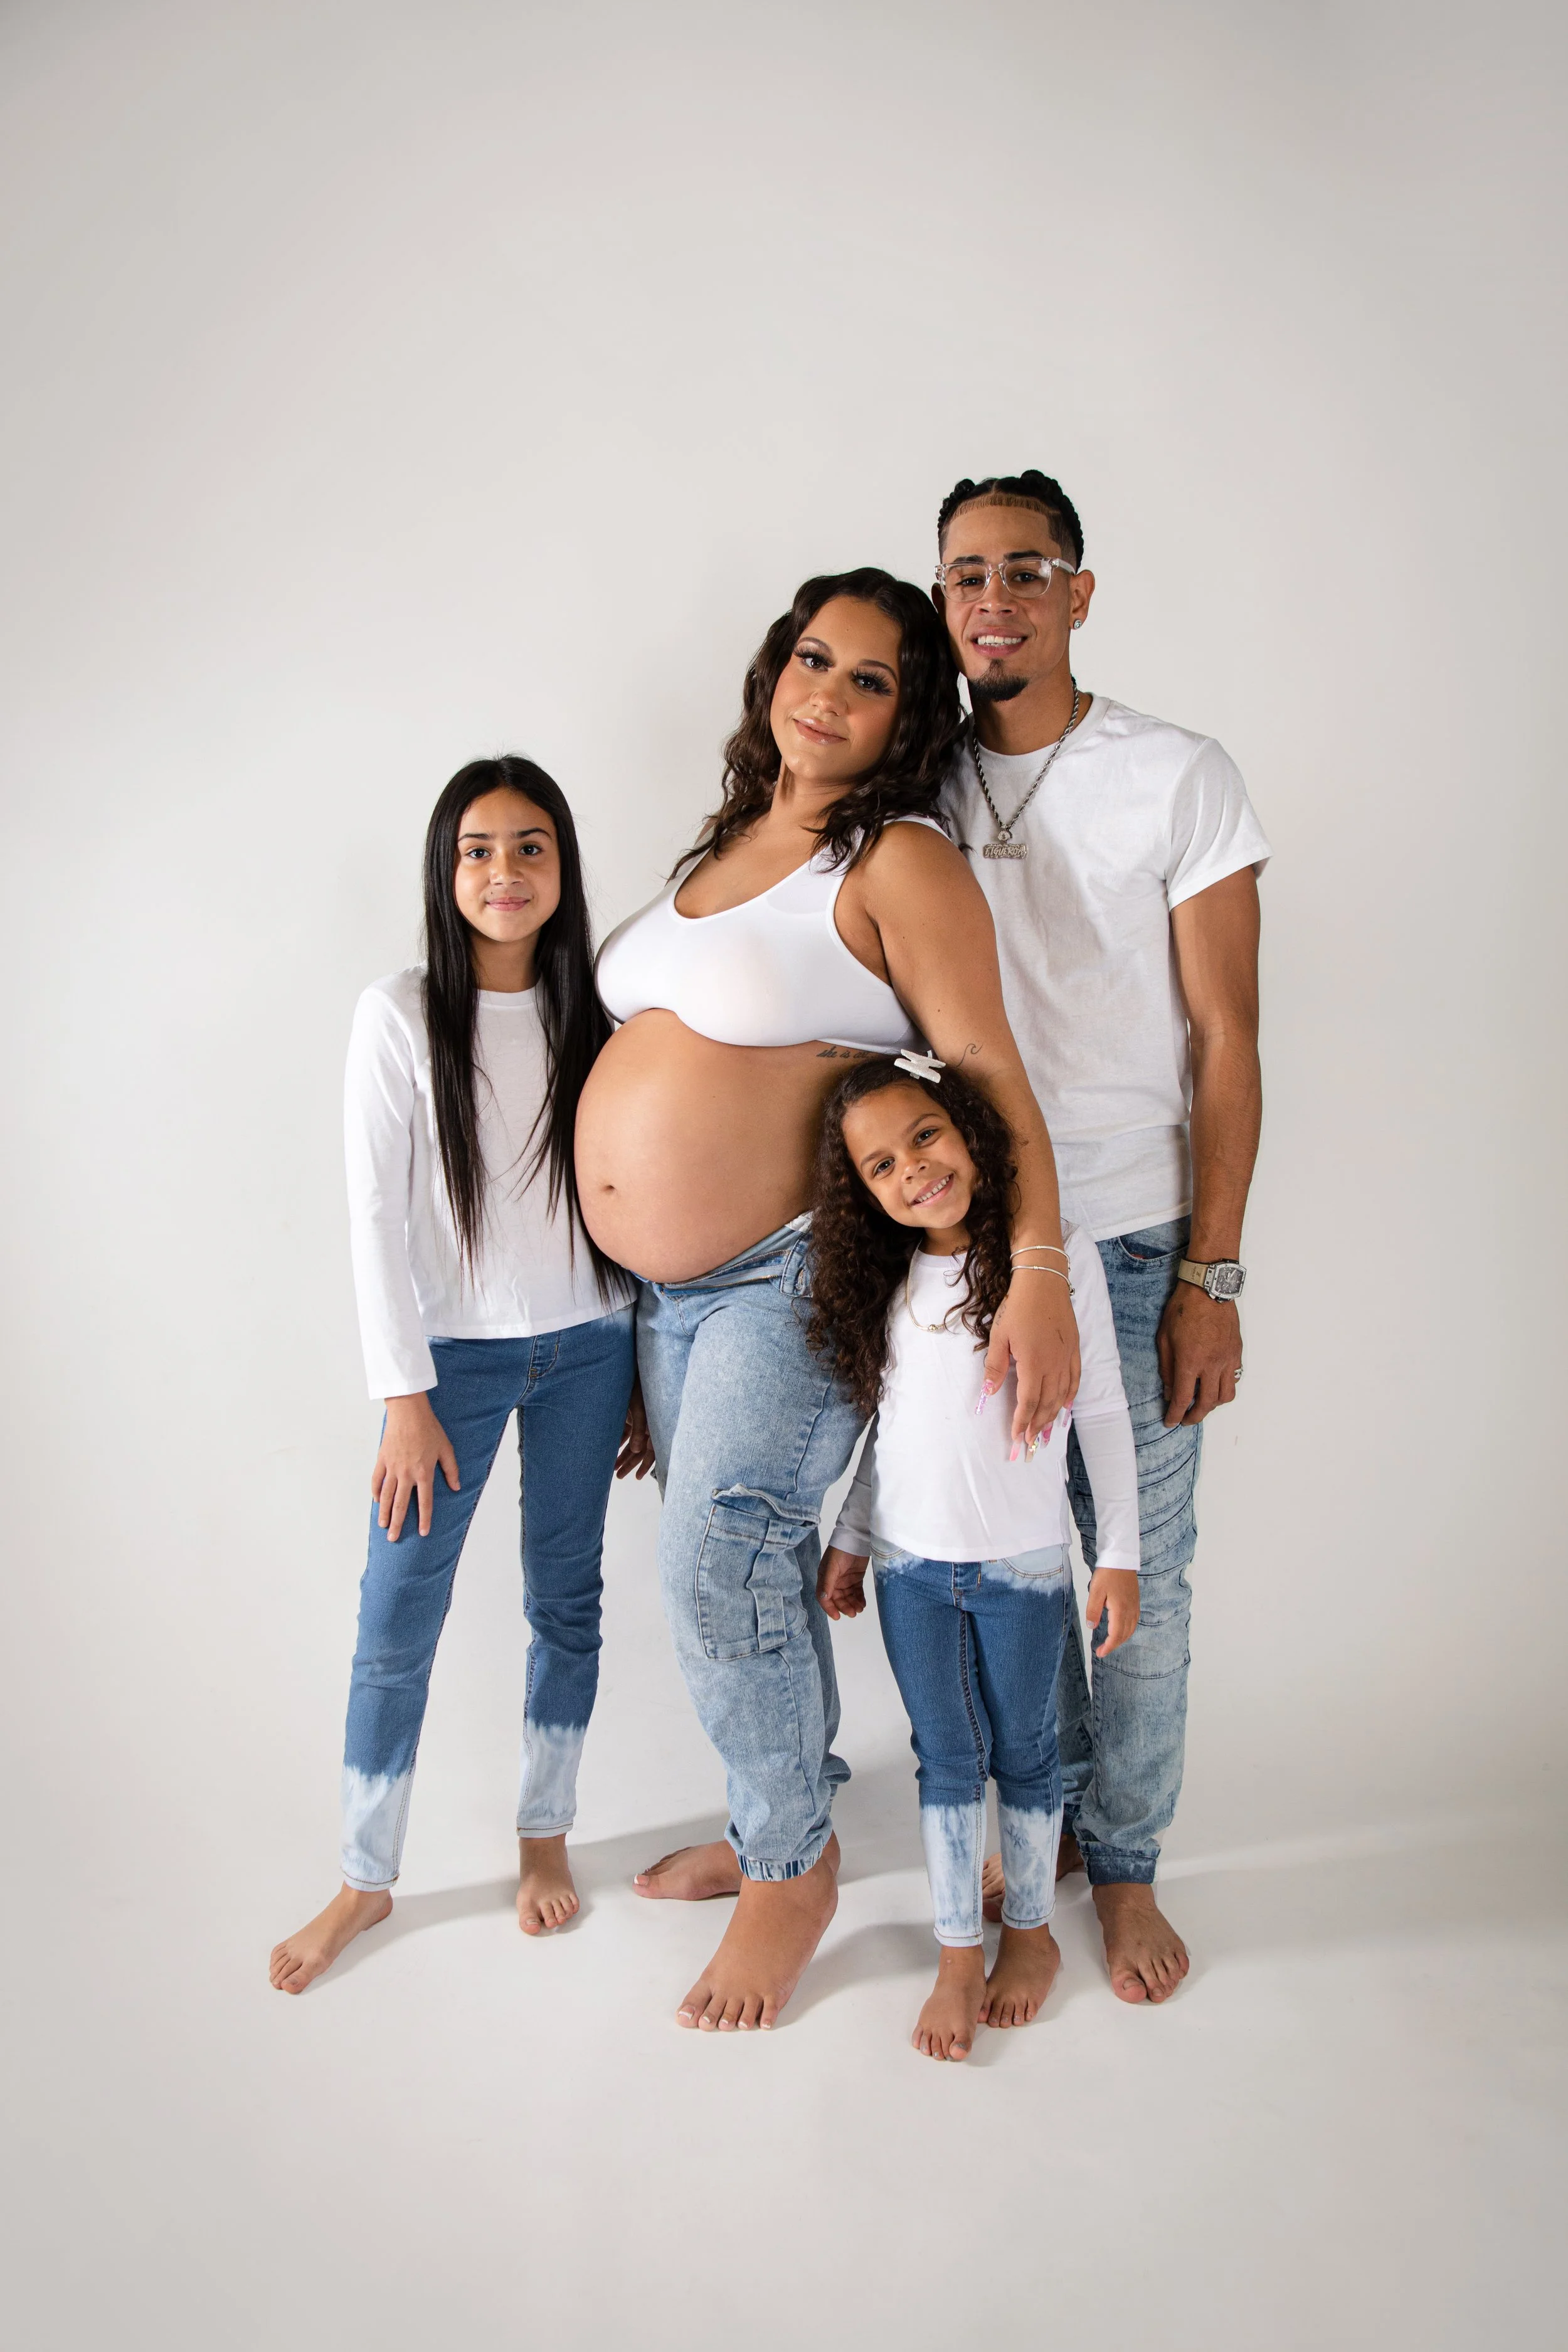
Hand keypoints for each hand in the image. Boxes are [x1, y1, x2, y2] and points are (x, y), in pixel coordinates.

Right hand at [372, 1392, 459, 1540]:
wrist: (408, 1412)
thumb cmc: (429, 1428)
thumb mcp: (446, 1448)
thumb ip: (451, 1469)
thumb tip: (456, 1487)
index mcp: (424, 1473)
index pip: (424, 1502)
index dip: (424, 1519)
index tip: (422, 1532)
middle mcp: (407, 1474)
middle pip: (400, 1504)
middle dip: (397, 1523)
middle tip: (393, 1538)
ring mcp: (392, 1468)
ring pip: (386, 1496)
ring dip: (383, 1512)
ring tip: (382, 1526)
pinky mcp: (382, 1460)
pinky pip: (376, 1480)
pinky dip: (375, 1492)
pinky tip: (376, 1502)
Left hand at [615, 1379, 655, 1479]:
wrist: (635, 1371)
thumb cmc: (640, 1388)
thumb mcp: (639, 1409)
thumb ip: (638, 1430)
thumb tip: (638, 1451)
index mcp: (655, 1426)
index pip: (652, 1451)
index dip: (645, 1465)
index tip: (636, 1477)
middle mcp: (648, 1426)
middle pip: (639, 1450)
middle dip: (629, 1463)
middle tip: (618, 1477)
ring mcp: (638, 1421)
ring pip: (631, 1443)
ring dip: (622, 1455)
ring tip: (612, 1468)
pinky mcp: (629, 1415)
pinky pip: (625, 1433)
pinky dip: (618, 1442)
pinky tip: (609, 1449)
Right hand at [818, 1547, 869, 1619]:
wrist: (856, 1537)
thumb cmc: (841, 1550)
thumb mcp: (832, 1567)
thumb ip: (828, 1583)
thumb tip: (824, 1598)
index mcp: (824, 1578)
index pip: (824, 1597)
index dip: (829, 1608)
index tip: (837, 1616)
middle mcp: (834, 1581)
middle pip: (838, 1599)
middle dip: (844, 1607)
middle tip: (853, 1613)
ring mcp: (845, 1579)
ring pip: (848, 1597)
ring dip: (852, 1604)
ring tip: (859, 1609)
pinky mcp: (856, 1577)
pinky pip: (857, 1592)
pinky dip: (859, 1599)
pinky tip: (863, 1604)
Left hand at [983, 1275, 1080, 1445]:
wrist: (1043, 1282)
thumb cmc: (1018, 1307)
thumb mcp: (999, 1336)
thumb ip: (995, 1367)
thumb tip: (989, 1393)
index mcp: (1033, 1364)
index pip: (1028, 1402)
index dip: (1022, 1422)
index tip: (1017, 1437)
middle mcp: (1053, 1365)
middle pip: (1046, 1404)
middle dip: (1037, 1425)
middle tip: (1030, 1441)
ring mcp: (1066, 1358)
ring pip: (1061, 1395)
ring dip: (1053, 1416)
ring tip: (1046, 1432)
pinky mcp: (1074, 1349)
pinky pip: (1075, 1379)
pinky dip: (1070, 1396)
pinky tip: (1065, 1407)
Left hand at [1085, 1568, 1139, 1656]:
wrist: (1121, 1558)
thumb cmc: (1108, 1573)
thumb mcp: (1095, 1591)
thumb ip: (1093, 1610)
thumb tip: (1092, 1626)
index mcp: (1120, 1610)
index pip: (1116, 1635)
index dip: (1108, 1646)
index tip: (1100, 1653)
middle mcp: (1130, 1610)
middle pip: (1124, 1635)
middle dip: (1113, 1644)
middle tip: (1101, 1650)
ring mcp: (1134, 1606)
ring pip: (1130, 1629)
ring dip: (1121, 1638)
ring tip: (1109, 1642)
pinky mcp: (1135, 1601)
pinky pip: (1133, 1621)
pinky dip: (1126, 1630)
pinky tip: (1120, 1629)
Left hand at [1157, 1284, 1241, 1425]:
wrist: (1208, 1289)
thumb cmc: (1182, 1309)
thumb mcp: (1164, 1338)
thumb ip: (1167, 1368)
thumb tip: (1169, 1392)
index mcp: (1190, 1361)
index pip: (1183, 1398)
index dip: (1175, 1414)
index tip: (1170, 1422)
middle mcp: (1211, 1365)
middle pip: (1207, 1403)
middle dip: (1195, 1416)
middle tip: (1186, 1419)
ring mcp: (1227, 1359)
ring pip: (1226, 1395)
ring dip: (1213, 1405)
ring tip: (1202, 1403)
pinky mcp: (1237, 1352)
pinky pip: (1235, 1379)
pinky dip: (1224, 1387)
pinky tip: (1214, 1384)